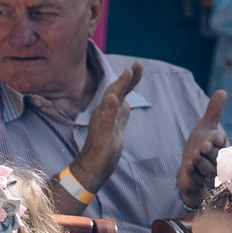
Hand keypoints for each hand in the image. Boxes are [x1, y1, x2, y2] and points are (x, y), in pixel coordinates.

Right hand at [73, 63, 142, 194]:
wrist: (92, 167)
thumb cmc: (104, 148)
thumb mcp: (117, 126)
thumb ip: (121, 113)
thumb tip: (128, 101)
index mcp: (109, 111)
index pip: (121, 91)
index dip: (130, 78)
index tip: (139, 65)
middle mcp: (103, 112)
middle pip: (115, 90)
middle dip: (127, 77)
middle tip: (136, 65)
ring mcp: (101, 122)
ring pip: (110, 100)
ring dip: (119, 86)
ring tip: (127, 73)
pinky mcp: (101, 134)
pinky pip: (105, 119)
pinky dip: (109, 108)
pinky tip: (113, 99)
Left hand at [174, 90, 228, 209]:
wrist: (189, 172)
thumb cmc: (200, 149)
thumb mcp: (204, 129)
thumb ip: (214, 112)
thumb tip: (222, 91)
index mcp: (219, 146)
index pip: (220, 141)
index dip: (218, 139)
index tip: (215, 138)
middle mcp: (217, 161)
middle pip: (216, 156)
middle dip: (211, 152)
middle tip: (204, 147)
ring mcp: (207, 174)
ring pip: (208, 169)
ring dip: (202, 162)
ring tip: (194, 155)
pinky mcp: (197, 183)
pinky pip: (197, 179)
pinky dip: (194, 173)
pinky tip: (189, 167)